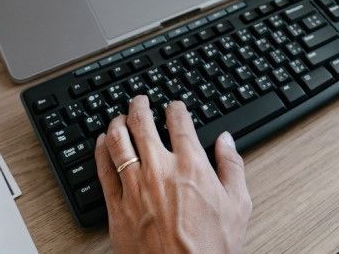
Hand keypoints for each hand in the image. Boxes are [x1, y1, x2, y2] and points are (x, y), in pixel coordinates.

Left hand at [95, 96, 251, 252]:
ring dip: (118, 123)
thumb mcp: (238, 205)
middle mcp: (160, 170)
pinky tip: (102, 143)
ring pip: (118, 141)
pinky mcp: (116, 207)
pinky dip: (101, 151)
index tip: (173, 106)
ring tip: (119, 117)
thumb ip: (232, 167)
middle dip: (140, 106)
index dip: (175, 108)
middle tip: (140, 100)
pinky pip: (103, 170)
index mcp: (191, 166)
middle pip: (142, 124)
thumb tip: (227, 142)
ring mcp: (135, 187)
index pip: (178, 122)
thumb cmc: (211, 249)